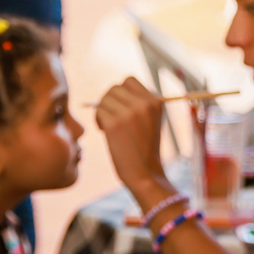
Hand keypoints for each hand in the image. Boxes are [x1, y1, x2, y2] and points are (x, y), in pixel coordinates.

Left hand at [93, 77, 169, 195]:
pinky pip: (98, 111)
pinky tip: (104, 132)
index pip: (129, 80)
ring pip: (104, 99)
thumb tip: (114, 90)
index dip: (121, 94)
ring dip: (102, 111)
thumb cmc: (145, 148)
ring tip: (108, 126)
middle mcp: (144, 104)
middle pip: (114, 88)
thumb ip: (139, 103)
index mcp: (156, 101)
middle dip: (109, 102)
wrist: (145, 173)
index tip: (121, 109)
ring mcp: (130, 113)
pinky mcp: (115, 123)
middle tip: (111, 119)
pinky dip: (98, 120)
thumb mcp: (151, 120)